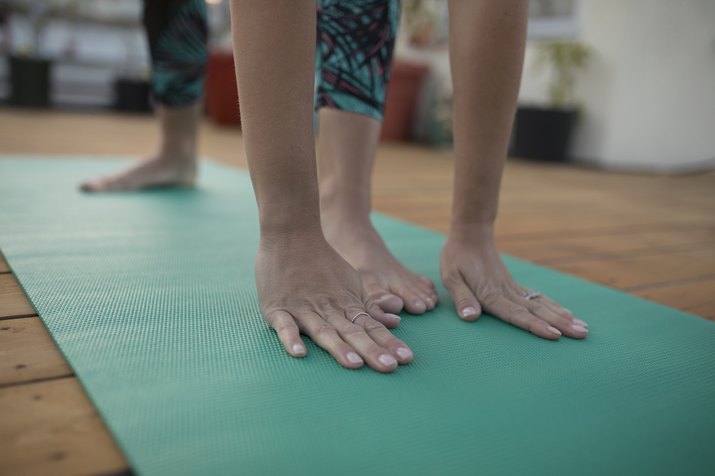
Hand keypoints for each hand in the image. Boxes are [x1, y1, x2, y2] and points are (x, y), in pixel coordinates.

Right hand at [256, 233, 412, 371]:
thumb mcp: (352, 281)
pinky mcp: (277, 309)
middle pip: (353, 333)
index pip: (371, 328)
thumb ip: (371, 304)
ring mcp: (303, 309)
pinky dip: (291, 339)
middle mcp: (328, 310)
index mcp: (345, 305)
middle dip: (372, 350)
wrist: (291, 234)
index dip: (388, 343)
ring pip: (324, 331)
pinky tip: (299, 353)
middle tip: (390, 367)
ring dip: (339, 348)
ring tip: (354, 364)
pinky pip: (285, 326)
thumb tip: (396, 321)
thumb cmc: (322, 261)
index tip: (406, 359)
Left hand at [440, 230, 587, 339]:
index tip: (555, 335)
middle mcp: (506, 292)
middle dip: (560, 324)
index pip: (515, 314)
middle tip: (582, 335)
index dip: (535, 326)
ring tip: (583, 328)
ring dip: (562, 317)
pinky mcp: (514, 284)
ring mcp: (513, 288)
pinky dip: (554, 306)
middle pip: (536, 311)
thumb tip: (470, 318)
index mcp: (490, 294)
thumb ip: (462, 298)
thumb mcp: (451, 278)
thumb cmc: (456, 257)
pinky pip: (538, 297)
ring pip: (541, 304)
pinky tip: (568, 314)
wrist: (470, 234)